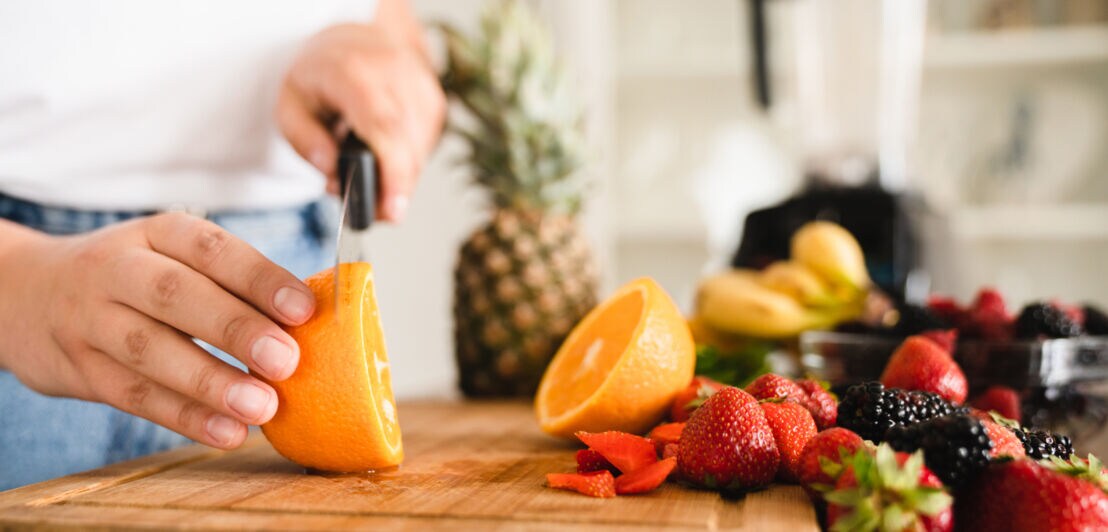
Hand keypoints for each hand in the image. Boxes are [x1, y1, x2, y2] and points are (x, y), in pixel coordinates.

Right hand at [0, 214, 314, 448]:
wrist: (26, 293)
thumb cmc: (135, 276)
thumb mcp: (172, 255)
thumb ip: (232, 282)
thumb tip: (312, 318)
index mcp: (158, 233)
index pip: (211, 249)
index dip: (259, 278)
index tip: (303, 309)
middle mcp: (119, 269)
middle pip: (177, 296)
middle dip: (236, 329)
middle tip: (286, 361)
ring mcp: (92, 319)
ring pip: (150, 351)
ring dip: (211, 382)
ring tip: (263, 406)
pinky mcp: (79, 369)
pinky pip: (133, 396)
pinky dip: (184, 417)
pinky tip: (227, 433)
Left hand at [276, 5, 445, 222]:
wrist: (355, 37)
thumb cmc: (321, 74)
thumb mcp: (291, 104)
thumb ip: (305, 141)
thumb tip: (333, 175)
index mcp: (354, 72)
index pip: (383, 125)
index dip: (392, 172)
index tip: (392, 211)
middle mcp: (395, 73)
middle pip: (407, 145)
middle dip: (394, 189)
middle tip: (374, 212)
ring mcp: (421, 86)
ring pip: (421, 151)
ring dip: (398, 176)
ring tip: (369, 172)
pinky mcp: (435, 100)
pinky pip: (427, 145)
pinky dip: (408, 160)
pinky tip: (386, 154)